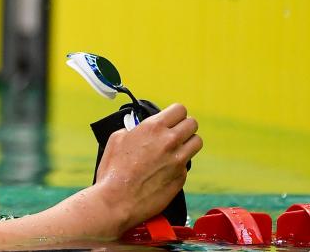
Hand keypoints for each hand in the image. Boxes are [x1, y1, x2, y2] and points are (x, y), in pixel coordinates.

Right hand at [94, 103, 202, 229]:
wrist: (117, 200)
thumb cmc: (113, 171)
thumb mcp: (117, 139)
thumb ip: (134, 129)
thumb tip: (140, 129)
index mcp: (153, 128)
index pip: (179, 110)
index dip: (175, 114)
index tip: (170, 119)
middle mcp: (170, 142)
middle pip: (192, 124)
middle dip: (184, 126)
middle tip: (174, 133)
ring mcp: (178, 161)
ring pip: (196, 143)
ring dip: (187, 143)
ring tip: (175, 149)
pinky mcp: (181, 178)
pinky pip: (186, 165)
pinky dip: (178, 165)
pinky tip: (164, 170)